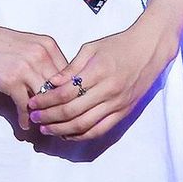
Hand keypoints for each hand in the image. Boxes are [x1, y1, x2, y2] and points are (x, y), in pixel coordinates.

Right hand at [0, 20, 67, 130]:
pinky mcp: (11, 80)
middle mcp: (42, 56)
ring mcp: (27, 68)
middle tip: (60, 124)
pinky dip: (26, 118)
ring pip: (45, 100)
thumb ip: (43, 61)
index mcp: (49, 46)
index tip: (68, 109)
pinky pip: (25, 106)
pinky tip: (24, 124)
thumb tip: (54, 86)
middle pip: (61, 90)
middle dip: (61, 109)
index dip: (71, 95)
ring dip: (44, 117)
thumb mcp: (28, 45)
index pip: (70, 76)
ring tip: (43, 128)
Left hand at [27, 16, 178, 140]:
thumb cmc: (118, 45)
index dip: (46, 100)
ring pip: (84, 125)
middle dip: (49, 117)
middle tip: (34, 118)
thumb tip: (51, 82)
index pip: (66, 92)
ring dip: (62, 130)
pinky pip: (100, 130)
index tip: (33, 102)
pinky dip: (82, 135)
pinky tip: (67, 134)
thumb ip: (71, 67)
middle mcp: (108, 91)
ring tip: (46, 129)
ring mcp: (117, 104)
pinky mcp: (123, 112)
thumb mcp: (91, 48)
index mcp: (98, 71)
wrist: (149, 50)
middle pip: (72, 111)